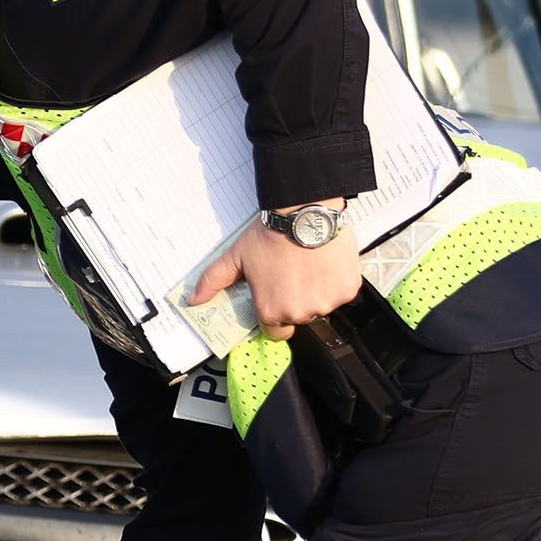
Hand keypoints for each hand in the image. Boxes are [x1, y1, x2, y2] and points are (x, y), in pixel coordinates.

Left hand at [193, 214, 362, 336]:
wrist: (304, 210)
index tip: (278, 295)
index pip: (275, 330)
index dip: (275, 312)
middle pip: (299, 316)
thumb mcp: (236, 257)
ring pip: (322, 304)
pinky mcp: (347, 291)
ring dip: (318, 290)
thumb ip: (213, 281)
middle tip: (293, 271)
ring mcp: (326, 303)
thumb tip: (194, 300)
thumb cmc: (271, 234)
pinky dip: (337, 280)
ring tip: (310, 264)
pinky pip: (343, 292)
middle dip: (296, 298)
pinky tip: (326, 262)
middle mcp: (300, 312)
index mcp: (271, 310)